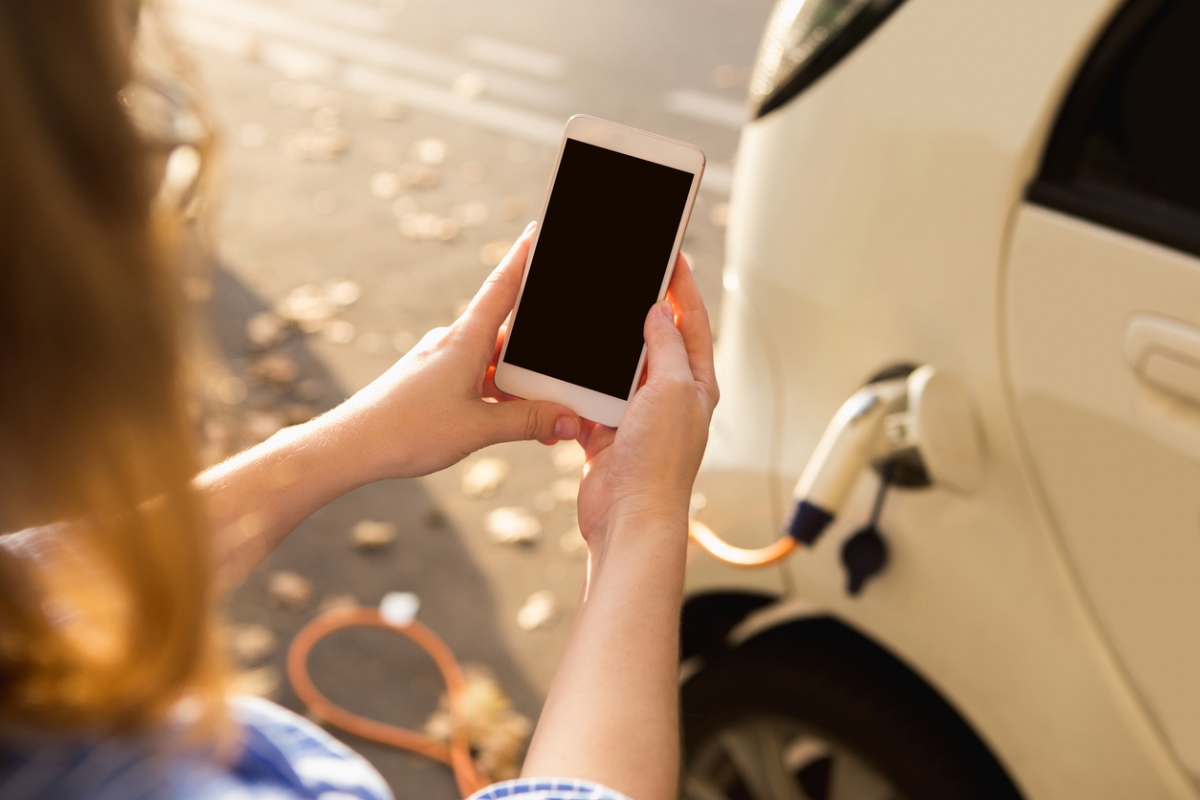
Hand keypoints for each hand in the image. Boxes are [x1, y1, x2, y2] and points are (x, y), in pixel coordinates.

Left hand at [328, 223, 581, 480]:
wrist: (353, 446)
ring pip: (493, 362)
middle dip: (537, 355)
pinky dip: (496, 396)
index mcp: (466, 340)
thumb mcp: (479, 428)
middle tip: (563, 376)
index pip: (503, 286)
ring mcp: (441, 362)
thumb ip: (529, 422)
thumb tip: (569, 421)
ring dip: (517, 385)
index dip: (523, 257)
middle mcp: (453, 343)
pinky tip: (506, 420)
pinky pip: (475, 379)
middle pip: (508, 334)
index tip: (537, 230)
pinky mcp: (431, 381)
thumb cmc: (407, 430)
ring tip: (541, 416)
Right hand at [574, 255, 718, 549]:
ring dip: (603, 347)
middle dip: (639, 311)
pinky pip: (589, 398)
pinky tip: (565, 366)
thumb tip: (661, 313)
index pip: (693, 323)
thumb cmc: (659, 461)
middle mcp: (669, 398)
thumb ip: (667, 346)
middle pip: (654, 341)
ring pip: (617, 368)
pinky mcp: (606, 433)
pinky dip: (577, 384)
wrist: (629, 517)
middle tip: (625, 276)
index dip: (683, 287)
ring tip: (590, 315)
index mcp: (696, 384)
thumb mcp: (672, 388)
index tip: (671, 256)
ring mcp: (636, 416)